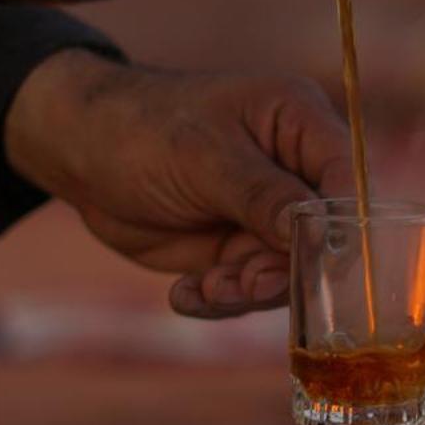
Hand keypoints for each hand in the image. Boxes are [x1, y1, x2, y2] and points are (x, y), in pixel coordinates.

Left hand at [4, 50, 354, 317]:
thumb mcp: (204, 158)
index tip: (325, 264)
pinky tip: (184, 294)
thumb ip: (264, 196)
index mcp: (298, 123)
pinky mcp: (234, 249)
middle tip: (243, 283)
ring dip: (246, 291)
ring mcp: (264, 215)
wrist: (78, 153)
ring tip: (205, 288)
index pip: (346, 177)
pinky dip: (218, 300)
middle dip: (283, 270)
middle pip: (321, 237)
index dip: (344, 224)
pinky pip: (245, 290)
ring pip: (284, 272)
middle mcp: (291, 171)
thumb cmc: (143, 129)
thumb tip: (321, 234)